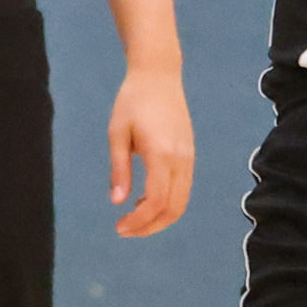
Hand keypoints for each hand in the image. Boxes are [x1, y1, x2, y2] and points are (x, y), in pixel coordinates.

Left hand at [105, 66, 193, 238]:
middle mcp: (180, 160)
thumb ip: (119, 169)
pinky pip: (183, 189)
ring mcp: (189, 158)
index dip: (140, 221)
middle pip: (174, 208)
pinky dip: (167, 203)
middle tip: (125, 230)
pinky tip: (146, 201)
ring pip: (182, 202)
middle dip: (150, 226)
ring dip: (160, 217)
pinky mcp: (190, 155)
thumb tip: (117, 202)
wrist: (159, 76)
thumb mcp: (117, 133)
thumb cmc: (132, 101)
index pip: (156, 201)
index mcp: (161, 154)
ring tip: (134, 219)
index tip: (119, 227)